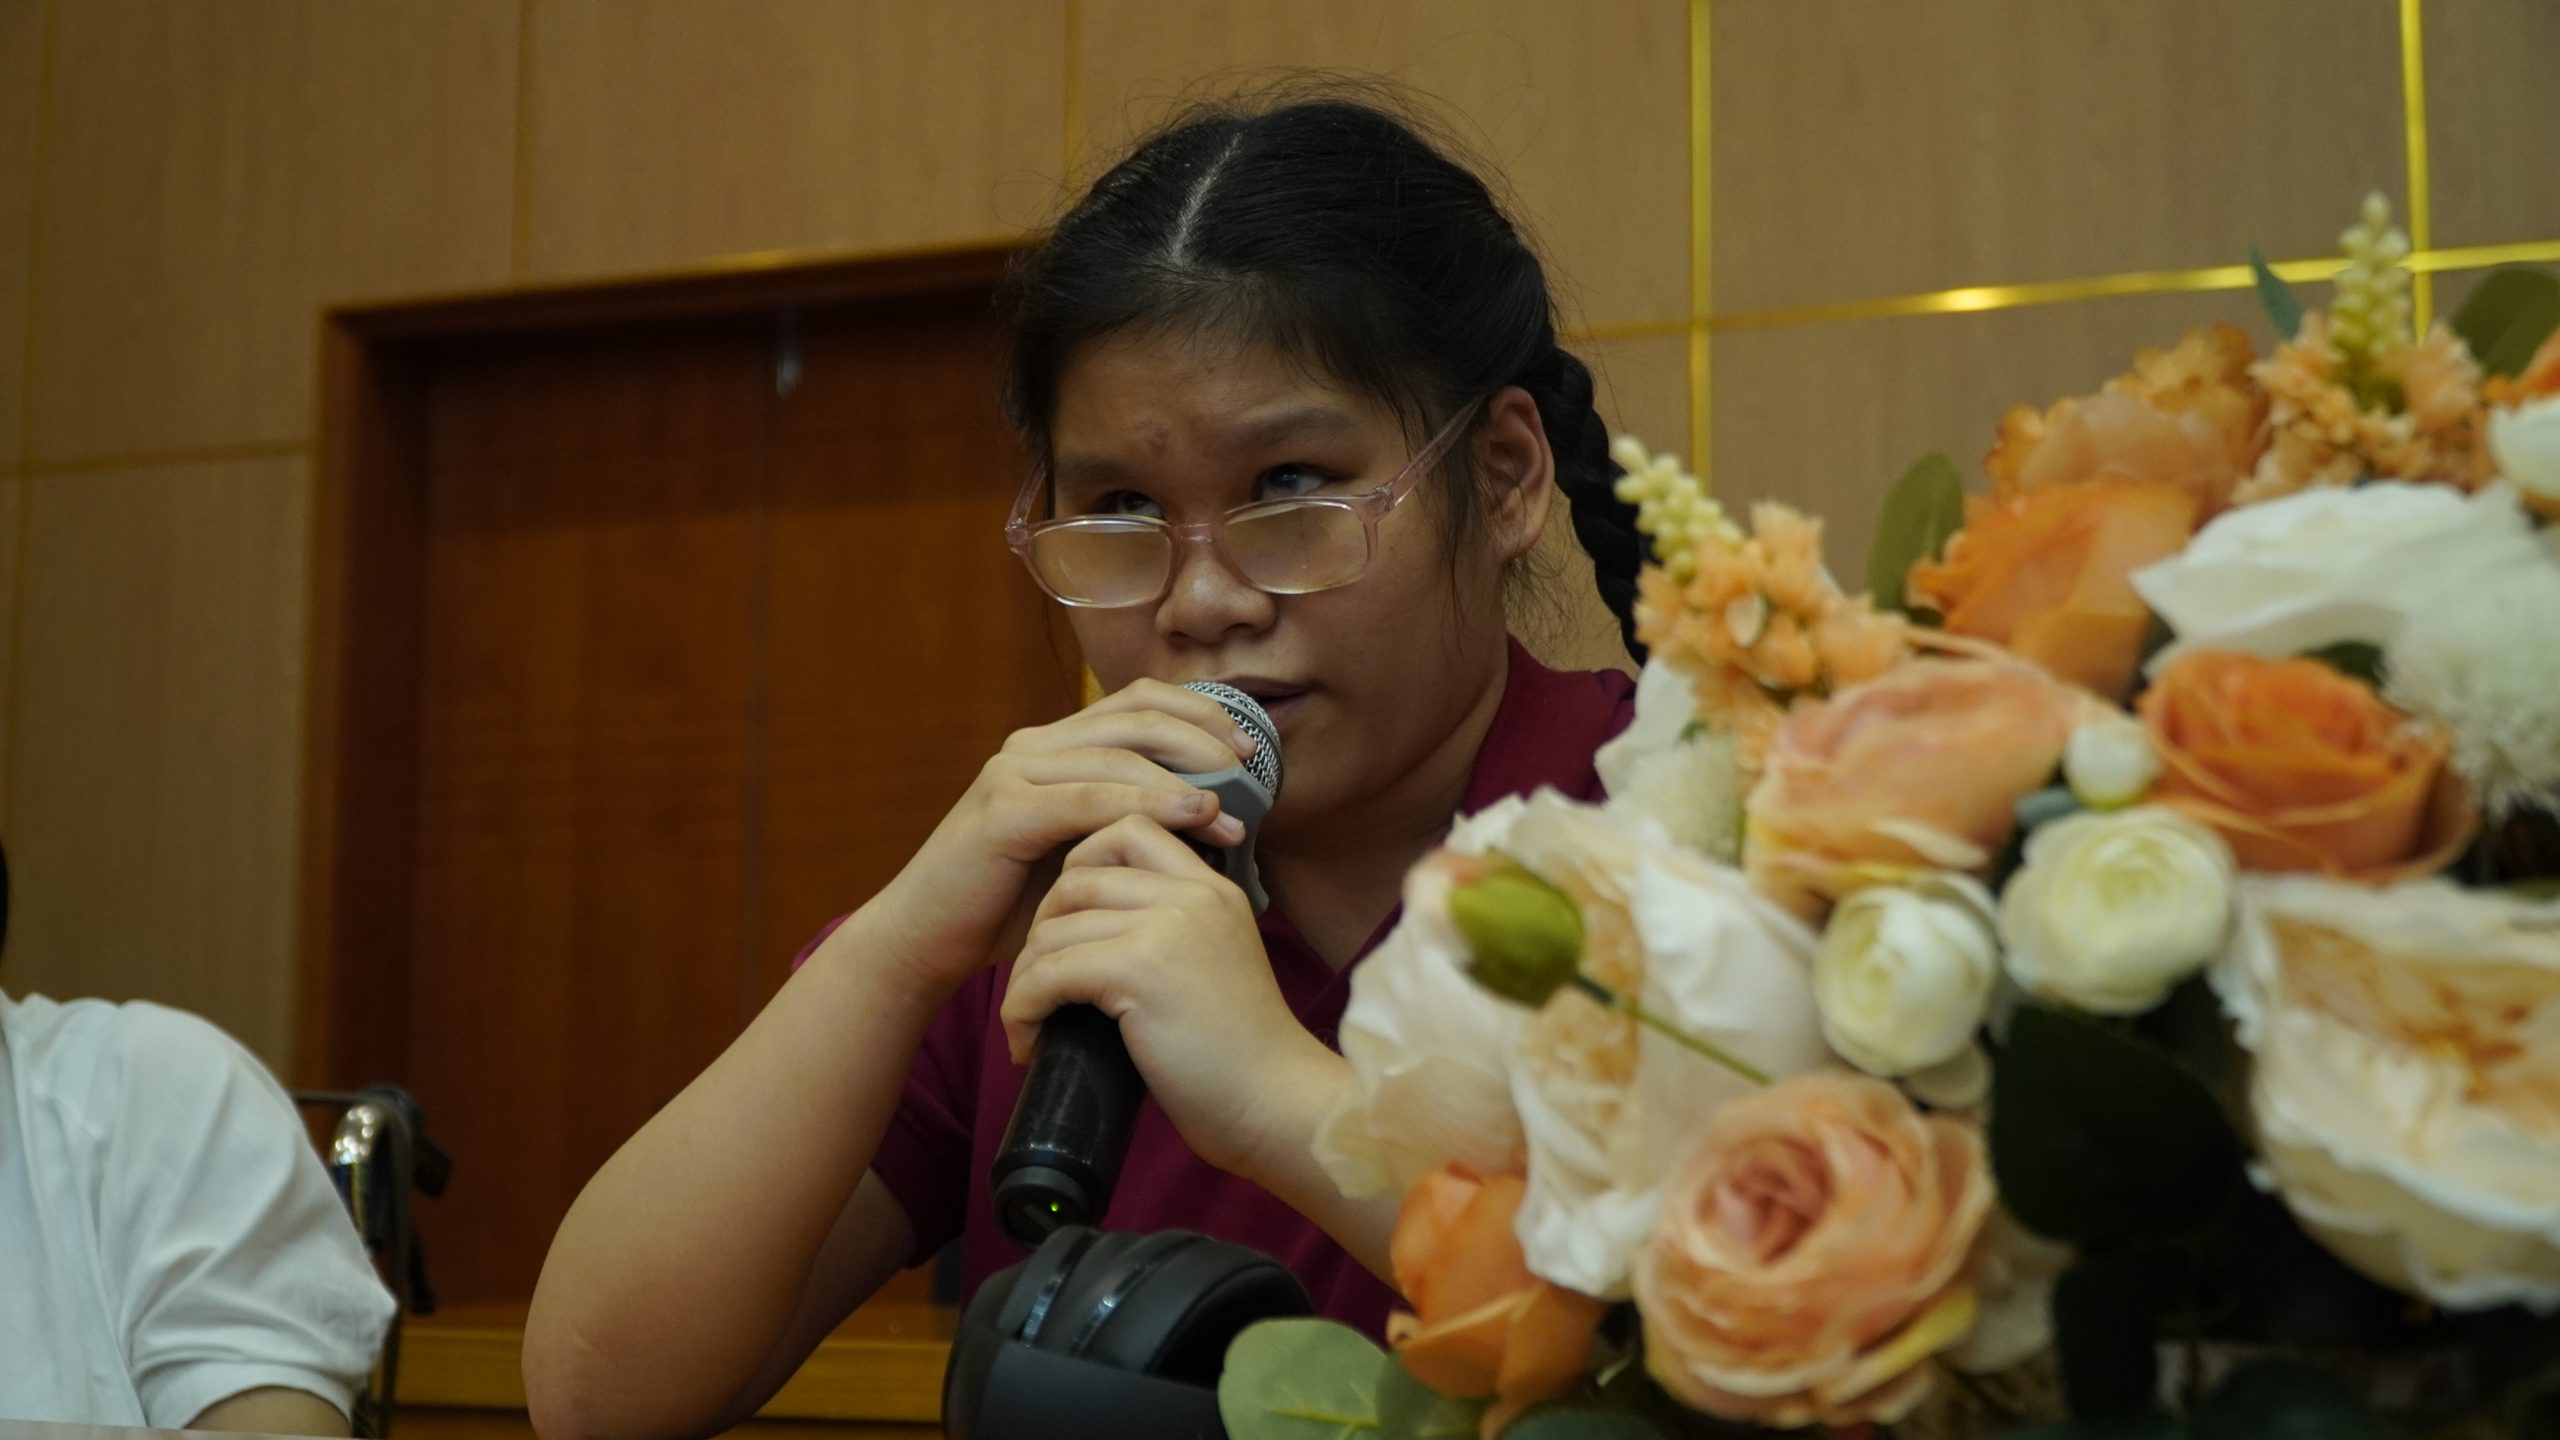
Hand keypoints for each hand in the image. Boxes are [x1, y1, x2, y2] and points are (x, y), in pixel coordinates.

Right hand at [855, 681, 1260, 1004]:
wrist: (926, 941)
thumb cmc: (1010, 906)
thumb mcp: (1080, 853)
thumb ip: (1129, 825)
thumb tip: (1215, 819)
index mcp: (1054, 746)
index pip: (1137, 702)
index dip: (1198, 712)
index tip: (1250, 745)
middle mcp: (1032, 746)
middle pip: (1135, 714)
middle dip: (1203, 733)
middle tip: (1254, 764)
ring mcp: (1013, 772)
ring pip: (1118, 752)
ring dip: (1185, 775)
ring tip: (1233, 805)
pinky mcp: (1004, 811)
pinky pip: (1088, 798)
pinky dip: (1147, 802)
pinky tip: (1190, 813)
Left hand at [998, 815, 1334, 1178]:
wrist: (1275, 1104)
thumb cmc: (1239, 1057)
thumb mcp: (1213, 966)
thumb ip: (1170, 934)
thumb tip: (1090, 936)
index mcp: (1212, 888)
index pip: (1129, 830)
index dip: (1080, 865)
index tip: (1066, 924)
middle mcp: (1192, 894)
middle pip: (1077, 876)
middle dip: (1040, 928)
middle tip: (1038, 982)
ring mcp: (1167, 926)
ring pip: (1054, 927)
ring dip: (1024, 978)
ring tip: (1029, 1021)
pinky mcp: (1140, 969)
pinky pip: (1049, 973)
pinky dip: (1024, 1008)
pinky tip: (1029, 1041)